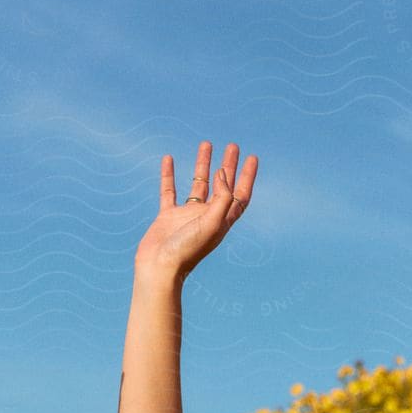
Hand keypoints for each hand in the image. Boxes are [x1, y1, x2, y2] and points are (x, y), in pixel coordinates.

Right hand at [133, 141, 257, 285]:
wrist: (159, 268)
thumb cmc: (187, 250)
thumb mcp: (212, 223)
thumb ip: (222, 198)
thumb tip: (223, 173)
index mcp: (221, 221)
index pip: (240, 195)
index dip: (247, 177)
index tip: (252, 157)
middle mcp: (206, 216)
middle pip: (222, 186)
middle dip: (229, 166)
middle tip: (233, 146)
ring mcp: (187, 215)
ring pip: (198, 185)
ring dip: (204, 165)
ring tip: (206, 144)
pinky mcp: (168, 216)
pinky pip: (169, 190)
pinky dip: (169, 174)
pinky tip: (169, 158)